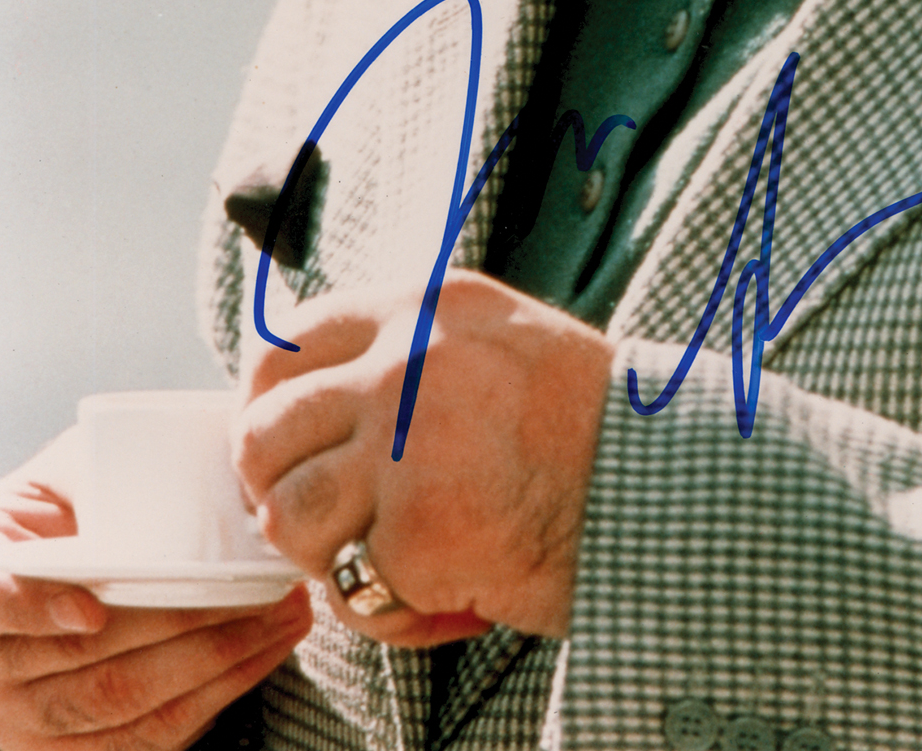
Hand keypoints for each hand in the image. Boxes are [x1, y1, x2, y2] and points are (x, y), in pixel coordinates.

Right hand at [0, 433, 310, 750]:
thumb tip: (183, 444)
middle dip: (180, 626)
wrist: (19, 577)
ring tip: (280, 616)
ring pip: (118, 703)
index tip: (92, 608)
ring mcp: (23, 718)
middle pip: (82, 659)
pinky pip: (141, 740)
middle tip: (253, 589)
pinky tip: (260, 655)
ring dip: (212, 662)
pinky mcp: (66, 750)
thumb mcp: (56, 477)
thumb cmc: (51, 516)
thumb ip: (98, 467)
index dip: (35, 609)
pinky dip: (210, 698)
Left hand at [234, 274, 613, 643]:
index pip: (285, 344)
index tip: (281, 444)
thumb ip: (410, 349)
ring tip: (388, 559)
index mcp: (422, 308)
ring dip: (326, 552)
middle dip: (278, 487)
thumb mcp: (495, 341)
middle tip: (322, 518)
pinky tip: (441, 600)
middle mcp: (403, 363)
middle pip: (263, 431)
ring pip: (287, 514)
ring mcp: (403, 445)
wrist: (659, 487)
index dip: (264, 403)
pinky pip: (349, 590)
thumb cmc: (584, 425)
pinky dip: (384, 612)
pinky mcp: (412, 530)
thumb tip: (308, 393)